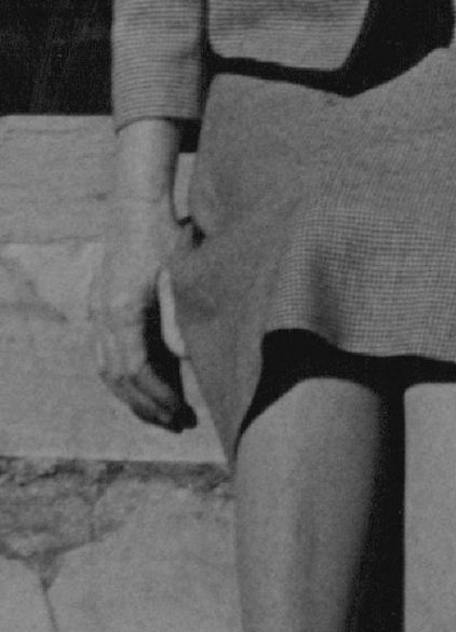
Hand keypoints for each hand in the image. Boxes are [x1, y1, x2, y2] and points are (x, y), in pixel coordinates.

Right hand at [91, 193, 193, 431]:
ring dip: (132, 395)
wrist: (136, 208)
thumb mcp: (178, 274)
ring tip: (160, 413)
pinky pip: (104, 354)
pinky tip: (141, 385)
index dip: (157, 396)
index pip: (135, 370)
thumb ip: (178, 318)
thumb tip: (182, 360)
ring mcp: (97, 313)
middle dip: (146, 404)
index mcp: (121, 312)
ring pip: (106, 369)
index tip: (181, 413)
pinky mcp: (100, 308)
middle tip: (175, 424)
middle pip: (118, 378)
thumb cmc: (165, 237)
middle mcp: (102, 318)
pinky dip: (121, 375)